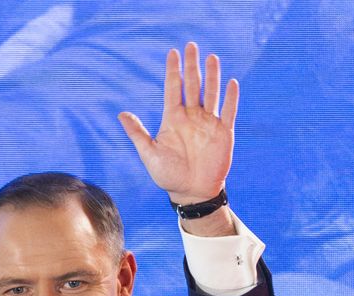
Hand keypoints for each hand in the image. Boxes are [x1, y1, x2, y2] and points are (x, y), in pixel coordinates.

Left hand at [118, 42, 238, 204]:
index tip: (173, 53)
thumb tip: (121, 114)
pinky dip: (230, 98)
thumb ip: (137, 133)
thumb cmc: (168, 175)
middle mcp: (191, 117)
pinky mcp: (224, 133)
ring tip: (212, 57)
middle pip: (193, 85)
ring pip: (211, 94)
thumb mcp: (149, 154)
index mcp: (173, 120)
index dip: (173, 71)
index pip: (173, 89)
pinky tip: (231, 83)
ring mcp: (208, 123)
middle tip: (192, 45)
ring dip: (212, 76)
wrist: (191, 192)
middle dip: (192, 66)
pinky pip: (228, 111)